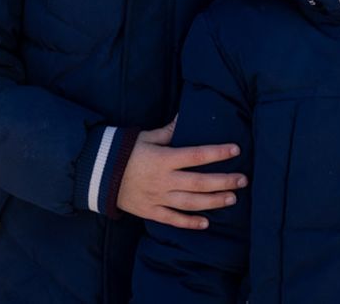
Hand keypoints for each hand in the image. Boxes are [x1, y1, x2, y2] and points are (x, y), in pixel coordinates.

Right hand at [117, 120, 246, 229]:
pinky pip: (173, 219)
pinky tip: (206, 223)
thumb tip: (184, 116)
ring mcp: (157, 197)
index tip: (235, 150)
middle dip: (224, 181)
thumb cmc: (124, 151)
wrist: (97, 173)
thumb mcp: (145, 136)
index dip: (217, 153)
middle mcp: (163, 180)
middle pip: (200, 182)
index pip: (196, 155)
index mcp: (163, 158)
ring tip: (232, 198)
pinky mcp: (150, 211)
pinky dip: (190, 223)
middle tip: (243, 180)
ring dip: (213, 201)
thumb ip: (168, 130)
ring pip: (191, 203)